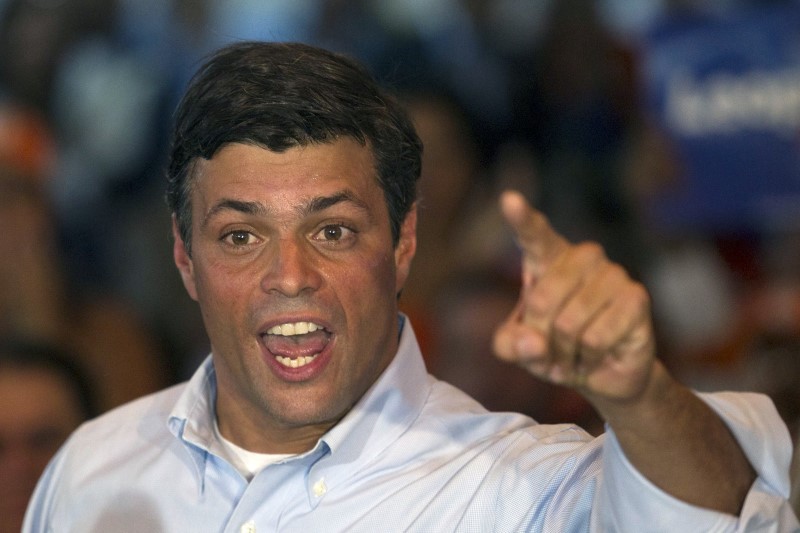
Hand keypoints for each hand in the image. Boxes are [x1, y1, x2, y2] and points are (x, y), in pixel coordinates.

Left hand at [492, 190, 655, 403]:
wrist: (602, 374)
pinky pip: (595, 338)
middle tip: (548, 352)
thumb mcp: (518, 349)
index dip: (521, 218)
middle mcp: (583, 257)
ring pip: (568, 324)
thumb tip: (533, 341)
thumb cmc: (553, 349)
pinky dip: (586, 359)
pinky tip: (593, 357)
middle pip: (542, 300)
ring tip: (570, 357)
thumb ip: (510, 344)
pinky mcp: (636, 298)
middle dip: (539, 337)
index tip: (509, 199)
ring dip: (563, 353)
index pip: (535, 234)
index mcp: (549, 257)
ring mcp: (614, 274)